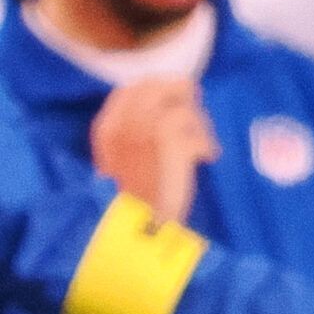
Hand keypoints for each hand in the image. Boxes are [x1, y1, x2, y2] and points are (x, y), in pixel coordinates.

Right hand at [90, 79, 218, 222]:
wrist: (136, 228)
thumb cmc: (135, 200)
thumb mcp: (124, 161)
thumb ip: (136, 133)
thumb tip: (172, 106)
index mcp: (106, 128)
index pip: (129, 89)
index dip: (157, 91)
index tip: (173, 105)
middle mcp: (123, 123)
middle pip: (159, 85)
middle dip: (182, 98)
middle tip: (193, 122)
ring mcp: (145, 130)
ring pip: (182, 104)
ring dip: (200, 124)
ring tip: (202, 147)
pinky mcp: (168, 143)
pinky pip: (196, 129)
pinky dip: (207, 143)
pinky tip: (207, 158)